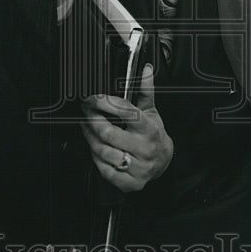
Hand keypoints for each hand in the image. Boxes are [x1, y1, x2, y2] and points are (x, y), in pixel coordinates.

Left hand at [81, 64, 173, 191]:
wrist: (164, 163)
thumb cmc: (153, 134)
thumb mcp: (151, 111)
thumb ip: (145, 90)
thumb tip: (145, 69)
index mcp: (149, 128)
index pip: (125, 112)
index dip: (105, 103)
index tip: (92, 98)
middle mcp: (145, 148)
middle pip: (108, 133)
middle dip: (92, 120)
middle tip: (86, 112)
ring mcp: (139, 167)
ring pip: (103, 152)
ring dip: (89, 138)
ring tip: (87, 127)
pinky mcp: (131, 182)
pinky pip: (104, 170)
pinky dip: (95, 158)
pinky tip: (95, 148)